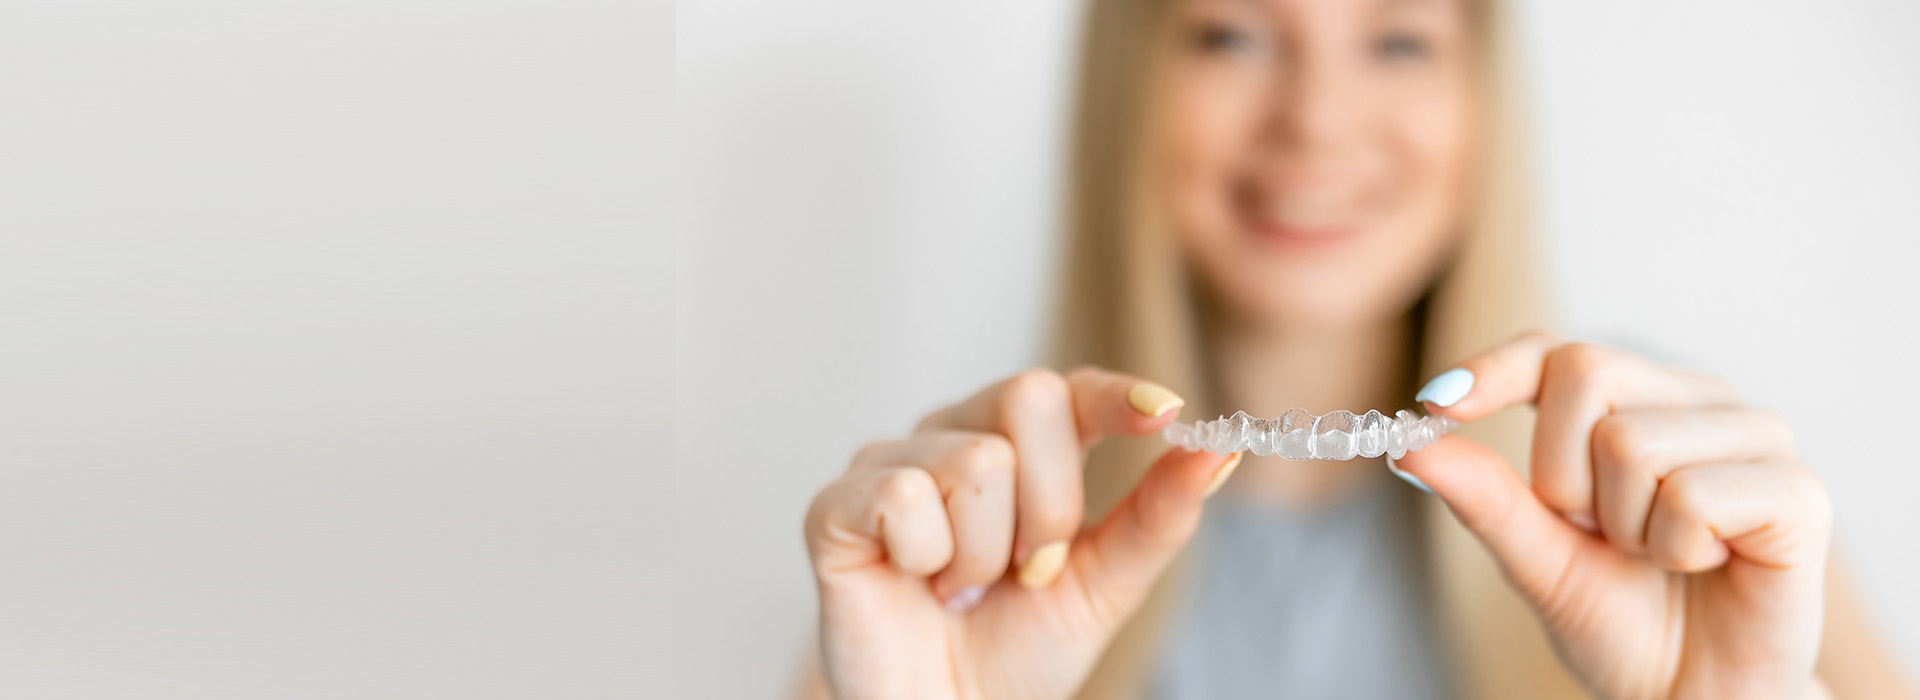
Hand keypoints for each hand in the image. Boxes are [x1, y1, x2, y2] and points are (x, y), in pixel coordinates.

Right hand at [804, 368, 1240, 699]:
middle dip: (1052, 501)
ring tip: (964, 590)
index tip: (1165, 412)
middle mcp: (952, 435)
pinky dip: (927, 558)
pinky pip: (903, 496)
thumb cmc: (1017, 653)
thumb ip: (1158, 515)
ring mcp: (889, 464)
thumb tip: (1223, 449)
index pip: (1070, 388)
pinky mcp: (835, 505)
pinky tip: (915, 584)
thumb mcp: (1105, 585)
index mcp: (1020, 447)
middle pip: (1027, 398)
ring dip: (987, 553)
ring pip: (973, 460)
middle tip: (1029, 570)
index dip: (1114, 393)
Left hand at [1395, 332, 1831, 699]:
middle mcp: (1698, 401)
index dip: (1496, 369)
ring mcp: (1756, 437)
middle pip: (1585, 372)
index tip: (1438, 402)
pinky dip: (1676, 548)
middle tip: (1601, 535)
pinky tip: (1707, 566)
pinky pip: (1691, 494)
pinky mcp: (1797, 490)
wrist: (1691, 698)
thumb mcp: (1536, 559)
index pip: (1556, 350)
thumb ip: (1483, 499)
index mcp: (1638, 402)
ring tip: (1661, 557)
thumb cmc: (1622, 622)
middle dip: (1561, 475)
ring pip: (1631, 441)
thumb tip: (1412, 444)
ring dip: (1624, 527)